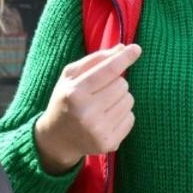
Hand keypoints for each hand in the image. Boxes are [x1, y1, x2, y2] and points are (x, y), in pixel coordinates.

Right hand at [34, 44, 141, 174]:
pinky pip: (131, 118)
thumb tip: (122, 48)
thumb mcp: (70, 76)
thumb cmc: (65, 100)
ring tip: (102, 105)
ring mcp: (99, 131)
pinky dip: (122, 115)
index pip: (108, 70)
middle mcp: (87, 113)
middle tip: (100, 91)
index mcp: (74, 93)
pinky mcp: (109, 143)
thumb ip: (95, 60)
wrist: (56, 139)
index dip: (124, 58)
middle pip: (122, 84)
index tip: (136, 49)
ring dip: (120, 98)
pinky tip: (106, 118)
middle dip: (116, 83)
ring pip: (129, 100)